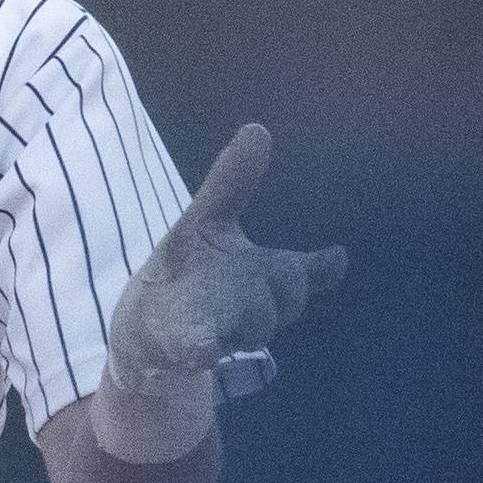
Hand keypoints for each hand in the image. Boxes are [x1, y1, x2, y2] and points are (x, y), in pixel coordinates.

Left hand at [90, 124, 347, 462]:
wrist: (148, 324)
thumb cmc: (190, 270)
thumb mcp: (207, 220)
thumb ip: (231, 182)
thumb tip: (257, 129)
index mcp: (261, 275)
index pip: (300, 272)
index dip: (317, 268)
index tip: (335, 258)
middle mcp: (250, 307)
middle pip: (286, 300)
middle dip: (281, 286)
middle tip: (261, 274)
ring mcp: (222, 332)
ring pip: (254, 327)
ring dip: (246, 314)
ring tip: (222, 306)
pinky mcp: (187, 351)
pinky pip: (204, 353)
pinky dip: (204, 349)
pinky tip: (202, 347)